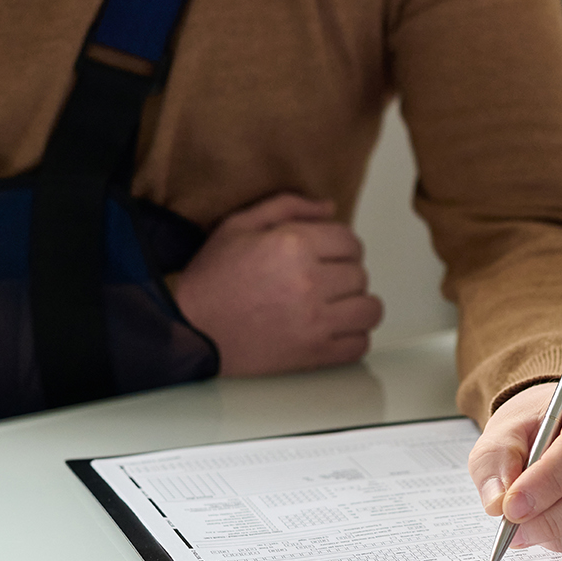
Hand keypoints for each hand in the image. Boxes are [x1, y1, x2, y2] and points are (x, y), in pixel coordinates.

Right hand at [170, 194, 383, 375]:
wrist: (191, 329)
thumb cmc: (211, 279)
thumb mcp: (239, 225)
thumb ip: (288, 206)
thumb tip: (330, 208)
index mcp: (294, 245)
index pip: (350, 241)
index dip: (340, 246)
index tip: (327, 255)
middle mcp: (310, 282)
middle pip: (360, 274)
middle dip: (344, 274)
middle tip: (322, 281)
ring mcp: (315, 321)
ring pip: (370, 309)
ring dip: (356, 306)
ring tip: (335, 305)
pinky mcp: (314, 353)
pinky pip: (360, 345)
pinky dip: (353, 338)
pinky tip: (333, 330)